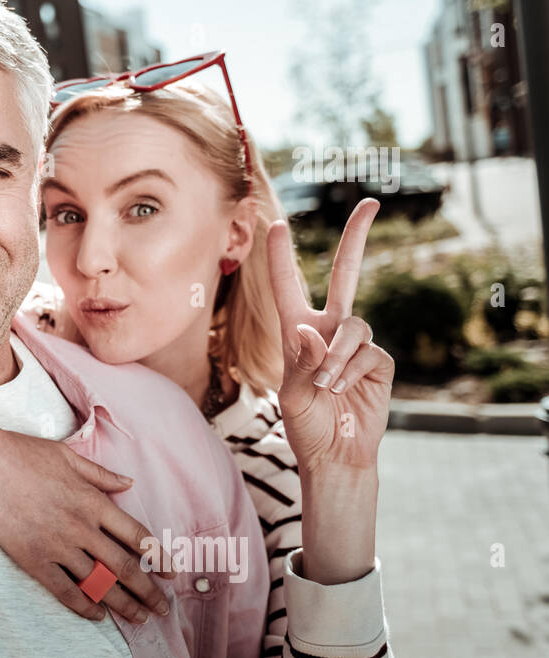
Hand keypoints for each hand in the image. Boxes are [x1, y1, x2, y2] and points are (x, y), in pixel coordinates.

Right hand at [0, 428, 174, 623]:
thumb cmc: (23, 453)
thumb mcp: (68, 456)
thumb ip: (101, 474)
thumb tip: (129, 483)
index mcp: (92, 501)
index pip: (136, 536)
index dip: (159, 557)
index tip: (172, 574)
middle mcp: (80, 527)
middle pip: (124, 567)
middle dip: (148, 592)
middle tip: (162, 609)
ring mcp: (56, 545)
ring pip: (98, 583)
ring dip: (122, 604)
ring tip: (138, 618)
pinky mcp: (32, 559)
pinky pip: (64, 590)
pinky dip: (84, 606)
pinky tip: (97, 615)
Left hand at [266, 199, 394, 470]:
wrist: (337, 453)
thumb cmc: (306, 427)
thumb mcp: (292, 396)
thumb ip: (301, 363)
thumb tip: (312, 330)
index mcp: (297, 333)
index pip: (288, 287)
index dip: (282, 257)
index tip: (277, 224)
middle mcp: (328, 331)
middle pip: (346, 275)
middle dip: (356, 239)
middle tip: (369, 203)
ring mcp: (356, 344)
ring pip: (354, 326)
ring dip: (337, 357)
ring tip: (326, 386)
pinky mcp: (379, 361)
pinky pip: (367, 352)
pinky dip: (351, 371)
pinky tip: (342, 391)